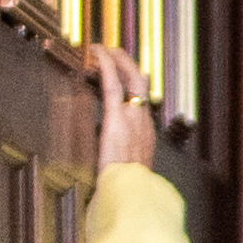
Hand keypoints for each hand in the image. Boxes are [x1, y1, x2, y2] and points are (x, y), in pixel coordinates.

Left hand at [87, 48, 156, 176]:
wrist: (131, 193)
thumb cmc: (127, 187)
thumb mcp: (128, 171)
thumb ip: (120, 162)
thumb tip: (111, 165)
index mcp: (145, 134)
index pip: (140, 100)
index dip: (131, 84)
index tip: (121, 77)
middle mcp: (142, 121)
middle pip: (141, 82)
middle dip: (128, 64)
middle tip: (115, 53)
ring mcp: (132, 116)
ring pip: (131, 77)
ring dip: (117, 60)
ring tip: (104, 50)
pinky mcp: (117, 116)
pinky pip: (113, 83)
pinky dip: (106, 64)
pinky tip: (97, 53)